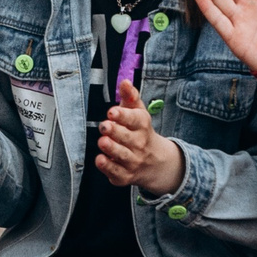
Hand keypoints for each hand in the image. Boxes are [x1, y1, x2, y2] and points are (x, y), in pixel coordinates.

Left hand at [95, 81, 185, 195]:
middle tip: (104, 126)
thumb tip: (124, 81)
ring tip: (103, 142)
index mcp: (142, 126)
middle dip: (115, 131)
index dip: (124, 116)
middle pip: (128, 138)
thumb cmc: (140, 132)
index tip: (112, 112)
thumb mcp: (137, 112)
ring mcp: (133, 161)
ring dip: (112, 149)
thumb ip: (130, 96)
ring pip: (122, 155)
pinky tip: (100, 159)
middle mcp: (139, 144)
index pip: (136, 120)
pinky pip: (116, 172)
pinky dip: (108, 167)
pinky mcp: (125, 175)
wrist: (155, 162)